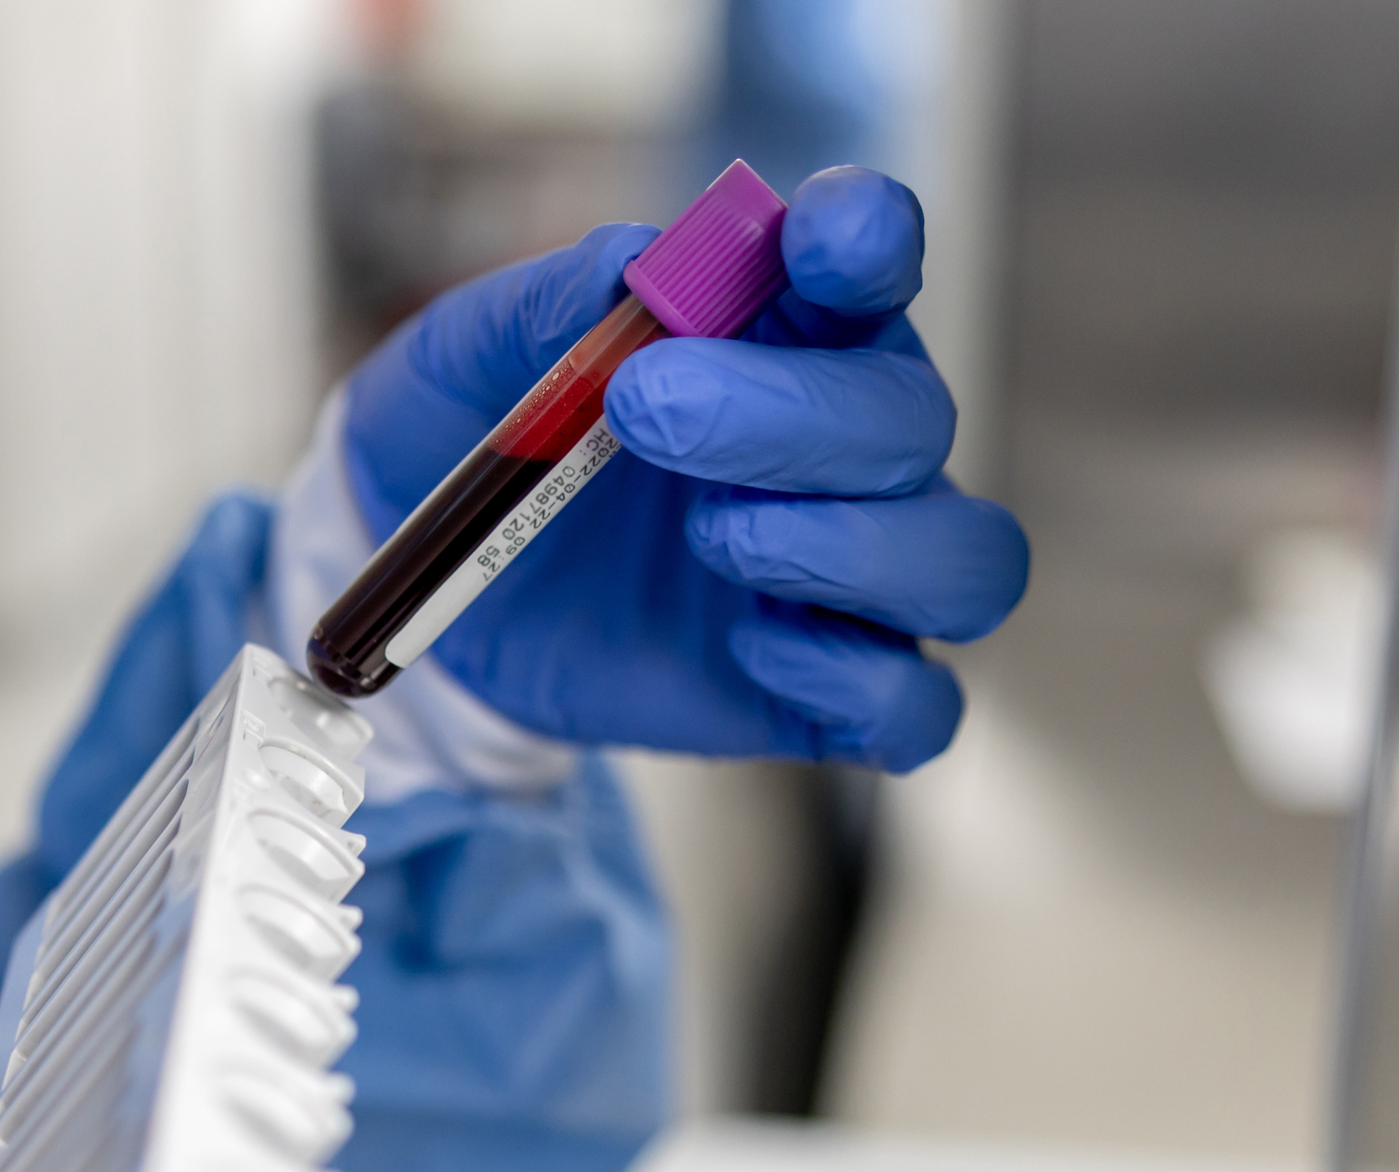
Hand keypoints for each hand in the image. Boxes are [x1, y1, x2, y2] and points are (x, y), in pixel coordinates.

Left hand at [339, 166, 1026, 771]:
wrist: (431, 583)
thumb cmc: (476, 437)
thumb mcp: (470, 357)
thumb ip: (547, 305)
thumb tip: (630, 267)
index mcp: (781, 327)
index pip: (872, 260)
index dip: (869, 241)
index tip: (820, 241)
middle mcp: (842, 445)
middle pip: (914, 419)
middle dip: (793, 416)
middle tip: (647, 413)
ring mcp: (845, 573)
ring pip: (967, 562)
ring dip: (853, 547)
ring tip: (714, 539)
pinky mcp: (823, 686)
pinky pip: (917, 703)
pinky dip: (860, 681)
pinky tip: (750, 648)